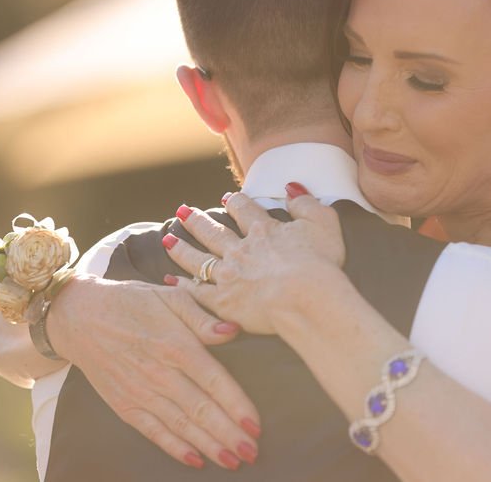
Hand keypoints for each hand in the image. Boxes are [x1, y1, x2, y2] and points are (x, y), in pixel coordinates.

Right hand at [48, 274, 260, 469]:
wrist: (79, 317)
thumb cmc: (131, 302)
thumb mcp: (169, 297)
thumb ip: (202, 317)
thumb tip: (233, 330)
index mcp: (175, 345)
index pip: (214, 380)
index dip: (237, 405)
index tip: (255, 426)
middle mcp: (159, 373)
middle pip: (201, 409)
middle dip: (229, 435)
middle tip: (253, 453)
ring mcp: (140, 392)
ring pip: (181, 426)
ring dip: (209, 446)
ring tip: (233, 461)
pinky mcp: (125, 405)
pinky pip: (154, 432)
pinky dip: (175, 448)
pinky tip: (196, 460)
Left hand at [163, 185, 347, 333]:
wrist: (304, 298)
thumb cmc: (319, 263)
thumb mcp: (323, 223)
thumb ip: (305, 203)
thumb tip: (291, 187)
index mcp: (263, 231)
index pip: (244, 210)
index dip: (235, 202)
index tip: (226, 198)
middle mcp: (240, 250)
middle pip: (212, 231)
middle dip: (196, 220)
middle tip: (182, 212)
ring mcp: (228, 276)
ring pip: (198, 259)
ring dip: (181, 248)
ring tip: (168, 240)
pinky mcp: (222, 302)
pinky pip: (196, 292)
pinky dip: (183, 286)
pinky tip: (172, 281)